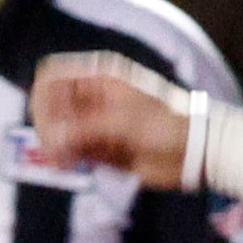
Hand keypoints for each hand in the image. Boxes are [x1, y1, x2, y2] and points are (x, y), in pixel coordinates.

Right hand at [29, 52, 194, 189]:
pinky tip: (68, 165)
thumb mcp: (124, 121)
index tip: (51, 120)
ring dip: (53, 145)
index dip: (44, 98)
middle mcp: (93, 96)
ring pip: (57, 129)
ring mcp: (95, 122)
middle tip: (57, 148)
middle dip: (48, 126)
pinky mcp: (101, 147)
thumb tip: (52, 140)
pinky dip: (65, 157)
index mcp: (99, 76)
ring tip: (64, 162)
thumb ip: (85, 129)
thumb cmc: (169, 124)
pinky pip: (71, 150)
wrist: (198, 151)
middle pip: (49, 105)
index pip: (51, 77)